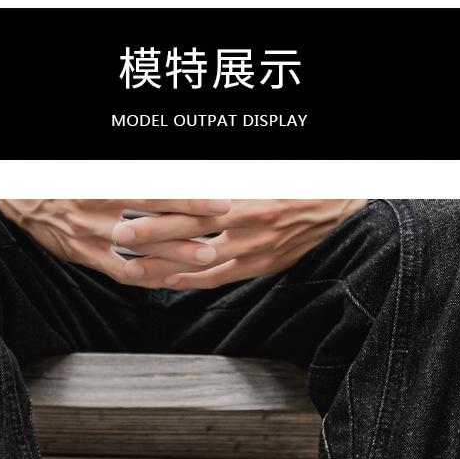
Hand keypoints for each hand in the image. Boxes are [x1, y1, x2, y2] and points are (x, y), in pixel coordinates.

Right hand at [0, 198, 231, 284]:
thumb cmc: (63, 178)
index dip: (188, 198)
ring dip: (175, 255)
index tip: (219, 200)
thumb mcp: (95, 170)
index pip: (154, 192)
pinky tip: (171, 277)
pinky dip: (147, 276)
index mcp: (103, 182)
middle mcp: (97, 209)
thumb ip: (129, 176)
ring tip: (206, 256)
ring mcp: (90, 235)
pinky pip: (120, 270)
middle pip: (152, 222)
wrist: (20, 194)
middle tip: (221, 231)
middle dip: (190, 228)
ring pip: (140, 249)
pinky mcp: (83, 255)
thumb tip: (167, 179)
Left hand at [110, 199, 369, 289]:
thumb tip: (190, 183)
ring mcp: (254, 249)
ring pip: (200, 260)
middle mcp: (246, 223)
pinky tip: (169, 283)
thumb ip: (226, 182)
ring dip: (165, 265)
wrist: (339, 210)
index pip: (194, 202)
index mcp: (244, 195)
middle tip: (120, 236)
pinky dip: (193, 281)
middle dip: (152, 234)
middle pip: (190, 230)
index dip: (162, 206)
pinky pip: (220, 277)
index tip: (132, 205)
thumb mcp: (261, 175)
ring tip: (134, 268)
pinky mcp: (261, 266)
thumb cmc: (299, 185)